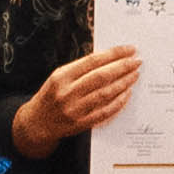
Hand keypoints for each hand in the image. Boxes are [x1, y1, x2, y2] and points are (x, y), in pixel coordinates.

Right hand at [10, 46, 140, 157]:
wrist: (37, 123)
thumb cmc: (52, 95)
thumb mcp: (59, 76)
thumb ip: (81, 68)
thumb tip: (109, 58)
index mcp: (62, 76)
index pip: (93, 61)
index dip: (114, 54)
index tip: (129, 49)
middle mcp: (68, 92)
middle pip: (101, 77)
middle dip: (122, 67)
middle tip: (137, 61)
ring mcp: (75, 110)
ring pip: (105, 94)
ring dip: (124, 83)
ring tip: (135, 75)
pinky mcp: (81, 124)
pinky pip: (105, 112)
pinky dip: (118, 102)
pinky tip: (127, 93)